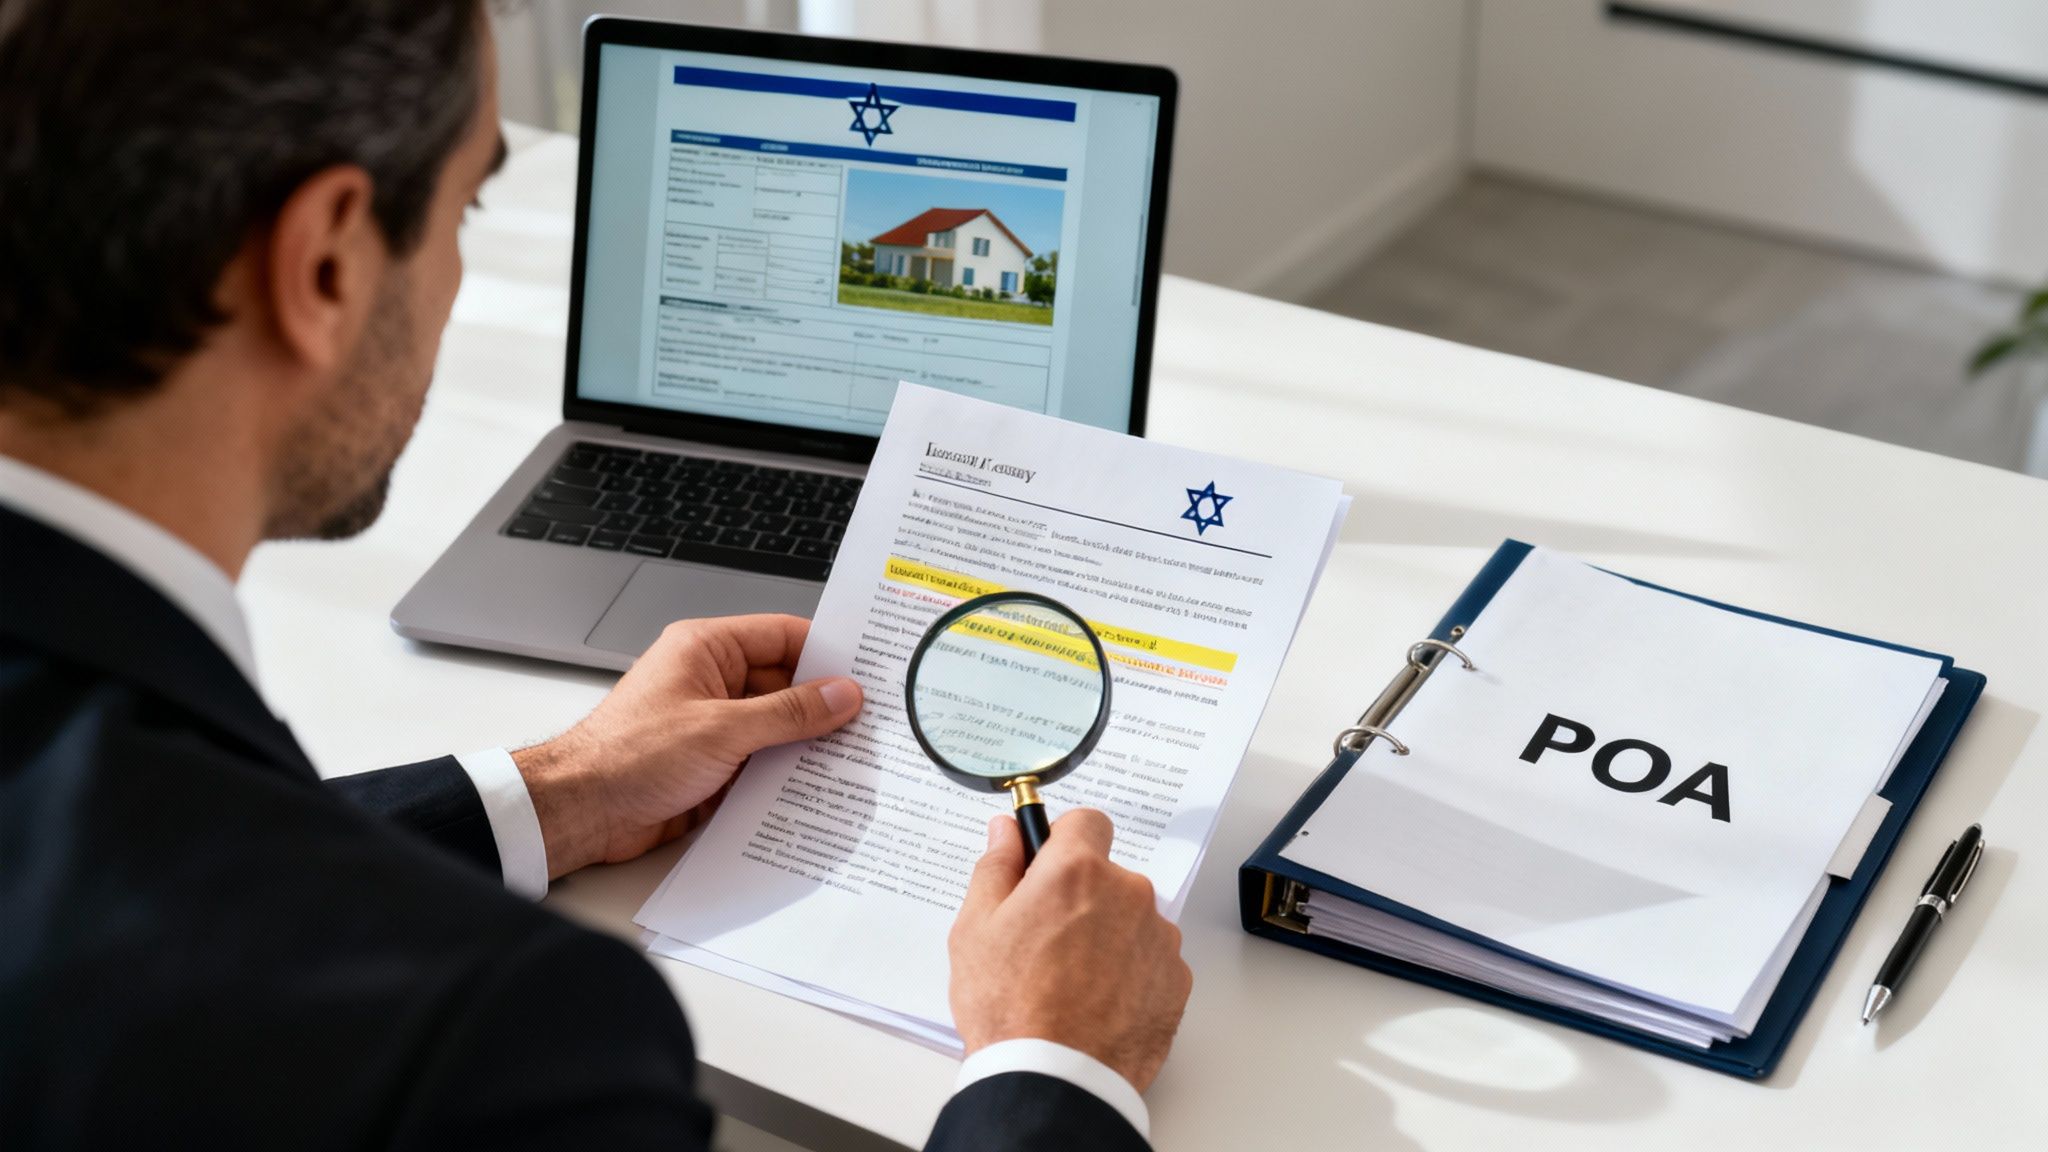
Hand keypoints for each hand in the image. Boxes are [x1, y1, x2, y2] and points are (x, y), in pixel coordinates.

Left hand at [511, 614, 862, 877]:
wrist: (580, 812)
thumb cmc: (626, 756)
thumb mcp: (722, 729)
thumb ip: (788, 713)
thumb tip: (841, 695)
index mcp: (706, 649)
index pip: (782, 636)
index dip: (826, 653)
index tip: (867, 672)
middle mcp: (710, 681)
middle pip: (785, 684)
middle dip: (823, 706)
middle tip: (869, 725)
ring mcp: (712, 725)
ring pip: (777, 728)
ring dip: (806, 746)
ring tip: (850, 760)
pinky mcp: (712, 765)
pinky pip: (762, 763)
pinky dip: (786, 775)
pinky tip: (814, 790)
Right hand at [948, 809, 1192, 1092]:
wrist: (1056, 1080)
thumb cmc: (1009, 1008)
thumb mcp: (975, 929)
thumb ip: (996, 867)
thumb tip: (1006, 831)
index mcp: (1077, 872)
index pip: (1087, 822)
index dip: (1063, 842)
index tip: (1046, 868)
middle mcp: (1129, 895)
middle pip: (1107, 877)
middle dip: (1080, 898)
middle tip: (1043, 942)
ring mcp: (1158, 939)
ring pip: (1130, 919)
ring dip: (1106, 936)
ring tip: (1069, 983)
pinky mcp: (1176, 981)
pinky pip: (1150, 960)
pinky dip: (1128, 973)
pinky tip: (1096, 1003)